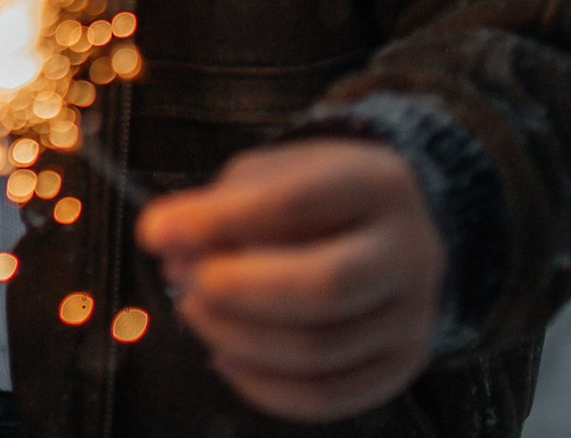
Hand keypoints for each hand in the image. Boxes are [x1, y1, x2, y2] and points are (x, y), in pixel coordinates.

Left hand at [136, 138, 443, 421]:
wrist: (394, 227)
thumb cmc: (317, 197)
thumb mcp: (274, 173)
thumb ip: (221, 203)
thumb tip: (164, 237)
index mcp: (378, 184)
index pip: (295, 204)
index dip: (219, 222)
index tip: (157, 233)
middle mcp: (410, 253)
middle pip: (323, 287)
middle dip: (237, 290)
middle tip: (185, 278)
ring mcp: (414, 316)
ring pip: (320, 350)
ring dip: (238, 336)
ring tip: (193, 309)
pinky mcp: (401, 366)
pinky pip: (328, 396)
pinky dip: (264, 386)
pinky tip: (224, 355)